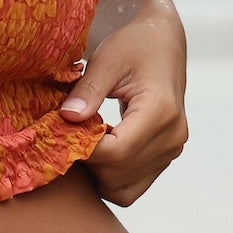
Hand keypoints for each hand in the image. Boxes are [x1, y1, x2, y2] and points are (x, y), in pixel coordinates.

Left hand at [59, 0, 187, 207]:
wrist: (164, 43)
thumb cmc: (137, 45)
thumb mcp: (107, 59)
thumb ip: (87, 90)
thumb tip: (67, 118)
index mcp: (161, 111)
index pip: (117, 152)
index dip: (83, 150)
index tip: (60, 134)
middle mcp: (172, 136)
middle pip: (118, 174)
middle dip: (87, 162)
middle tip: (67, 137)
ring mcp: (172, 150)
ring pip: (124, 189)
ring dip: (97, 174)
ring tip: (85, 143)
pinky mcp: (166, 156)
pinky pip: (133, 186)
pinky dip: (111, 177)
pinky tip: (100, 150)